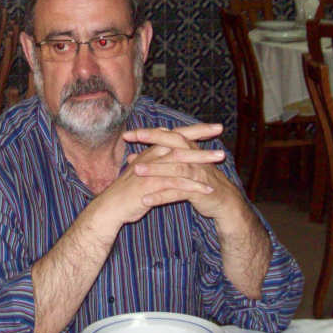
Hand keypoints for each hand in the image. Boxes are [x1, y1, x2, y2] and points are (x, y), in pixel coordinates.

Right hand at [83, 124, 224, 232]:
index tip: (211, 125)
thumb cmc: (128, 190)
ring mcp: (151, 169)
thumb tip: (165, 153)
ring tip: (221, 156)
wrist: (110, 207)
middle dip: (200, 134)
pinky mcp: (151, 185)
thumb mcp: (142, 171)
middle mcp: (151, 156)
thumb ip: (154, 161)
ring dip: (202, 157)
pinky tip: (208, 188)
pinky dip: (193, 185)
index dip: (193, 129)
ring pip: (180, 159)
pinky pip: (176, 183)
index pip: (174, 135)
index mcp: (151, 151)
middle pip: (179, 141)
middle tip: (219, 128)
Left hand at [124, 123, 270, 298]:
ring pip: (175, 167)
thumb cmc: (198, 182)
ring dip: (154, 168)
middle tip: (131, 137)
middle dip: (152, 139)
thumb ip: (156, 162)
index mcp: (190, 149)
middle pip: (173, 143)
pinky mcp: (199, 190)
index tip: (128, 133)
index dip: (149, 133)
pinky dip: (161, 196)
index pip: (168, 135)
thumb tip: (131, 158)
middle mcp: (195, 157)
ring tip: (135, 170)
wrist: (224, 202)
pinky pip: (178, 192)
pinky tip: (146, 200)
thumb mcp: (178, 168)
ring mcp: (198, 173)